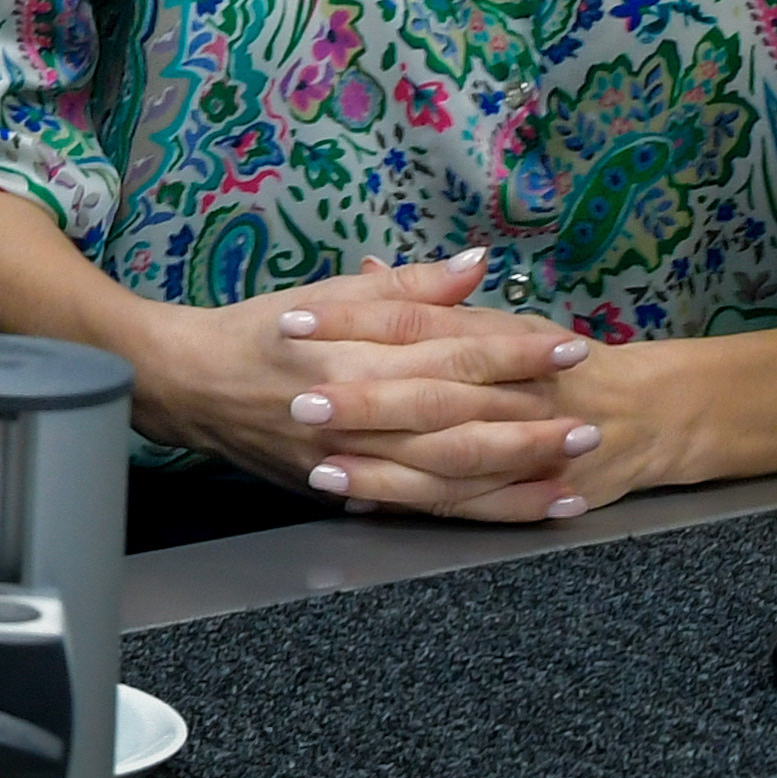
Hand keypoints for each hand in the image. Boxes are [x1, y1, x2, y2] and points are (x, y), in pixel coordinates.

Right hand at [121, 248, 601, 518]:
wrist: (186, 386)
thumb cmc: (258, 332)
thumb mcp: (325, 295)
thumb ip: (406, 287)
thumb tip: (478, 268)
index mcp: (349, 355)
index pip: (446, 353)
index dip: (513, 351)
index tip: (570, 346)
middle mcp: (350, 413)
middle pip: (453, 421)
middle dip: (526, 423)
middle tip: (590, 422)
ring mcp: (347, 460)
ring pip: (443, 475)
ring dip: (513, 477)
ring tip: (574, 472)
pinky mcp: (345, 491)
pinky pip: (424, 507)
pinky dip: (481, 510)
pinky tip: (528, 507)